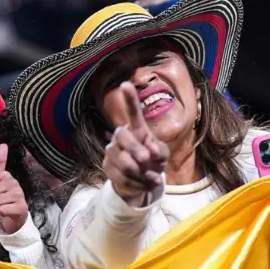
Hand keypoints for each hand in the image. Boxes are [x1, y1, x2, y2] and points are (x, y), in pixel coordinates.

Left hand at [0, 144, 28, 234]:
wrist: (13, 218)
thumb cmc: (1, 198)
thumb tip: (3, 144)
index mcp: (5, 175)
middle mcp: (14, 182)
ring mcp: (19, 195)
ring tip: (3, 206)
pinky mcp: (22, 207)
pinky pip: (2, 210)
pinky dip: (2, 213)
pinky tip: (8, 212)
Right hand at [103, 82, 168, 205]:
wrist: (138, 180)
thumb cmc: (153, 161)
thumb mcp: (162, 155)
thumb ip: (160, 151)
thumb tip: (150, 150)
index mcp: (136, 129)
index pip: (133, 113)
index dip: (130, 100)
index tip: (125, 84)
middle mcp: (120, 136)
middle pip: (123, 137)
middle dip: (136, 151)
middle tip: (147, 161)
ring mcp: (111, 151)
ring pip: (123, 162)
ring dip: (142, 174)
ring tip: (154, 179)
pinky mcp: (107, 166)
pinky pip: (122, 176)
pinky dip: (138, 184)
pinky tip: (145, 184)